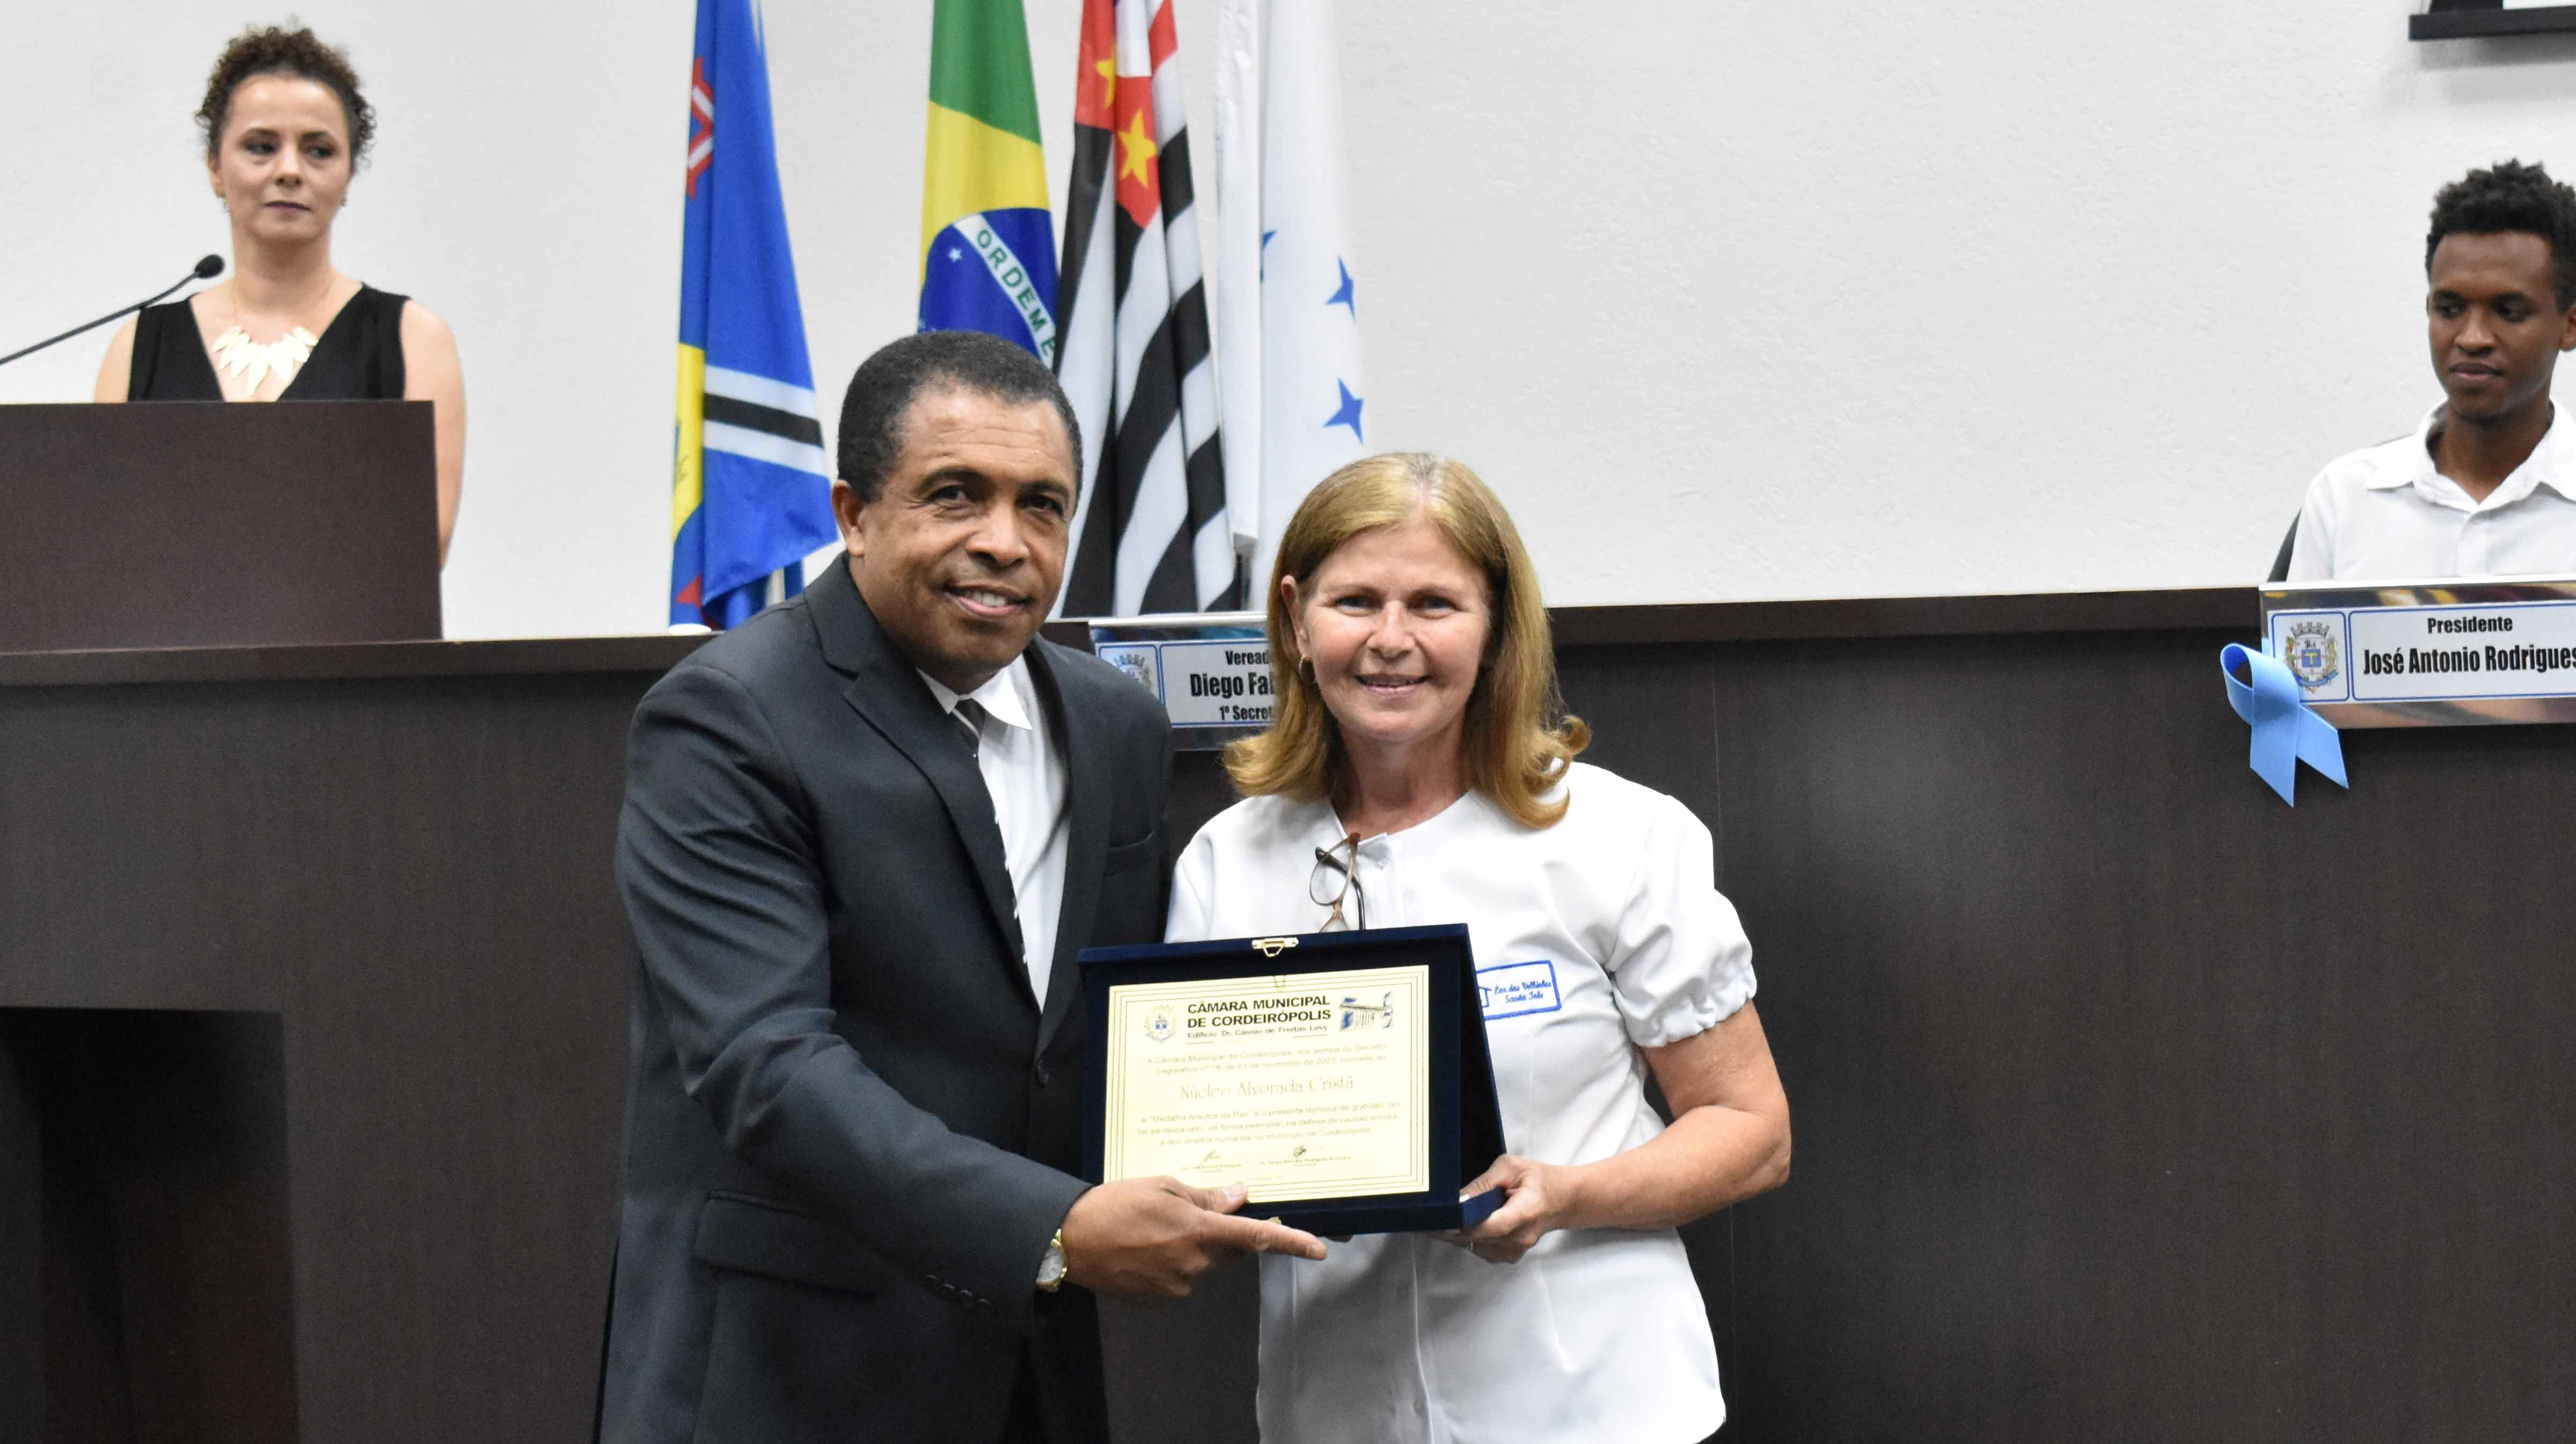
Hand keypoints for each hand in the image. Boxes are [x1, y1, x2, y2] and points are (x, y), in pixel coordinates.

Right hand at [1059, 1177, 1327, 1302]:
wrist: (1071, 1240)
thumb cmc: (1115, 1204)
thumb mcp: (1162, 1186)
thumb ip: (1205, 1196)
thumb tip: (1239, 1197)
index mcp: (1198, 1230)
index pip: (1256, 1238)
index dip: (1290, 1243)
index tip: (1319, 1249)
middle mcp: (1194, 1264)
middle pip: (1229, 1252)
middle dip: (1222, 1235)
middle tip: (1188, 1213)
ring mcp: (1178, 1287)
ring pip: (1203, 1266)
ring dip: (1192, 1249)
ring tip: (1153, 1230)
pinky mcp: (1161, 1300)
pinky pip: (1182, 1280)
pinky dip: (1172, 1265)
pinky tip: (1145, 1250)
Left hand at [1455, 1154, 1572, 1264]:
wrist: (1562, 1201)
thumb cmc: (1538, 1180)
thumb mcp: (1511, 1167)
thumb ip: (1484, 1182)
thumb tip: (1458, 1198)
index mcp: (1525, 1212)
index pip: (1493, 1225)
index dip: (1466, 1224)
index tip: (1445, 1217)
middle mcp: (1520, 1237)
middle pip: (1478, 1238)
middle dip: (1454, 1227)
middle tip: (1436, 1214)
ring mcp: (1516, 1250)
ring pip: (1475, 1246)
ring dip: (1461, 1233)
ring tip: (1457, 1215)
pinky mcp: (1510, 1256)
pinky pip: (1481, 1250)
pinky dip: (1472, 1238)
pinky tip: (1472, 1223)